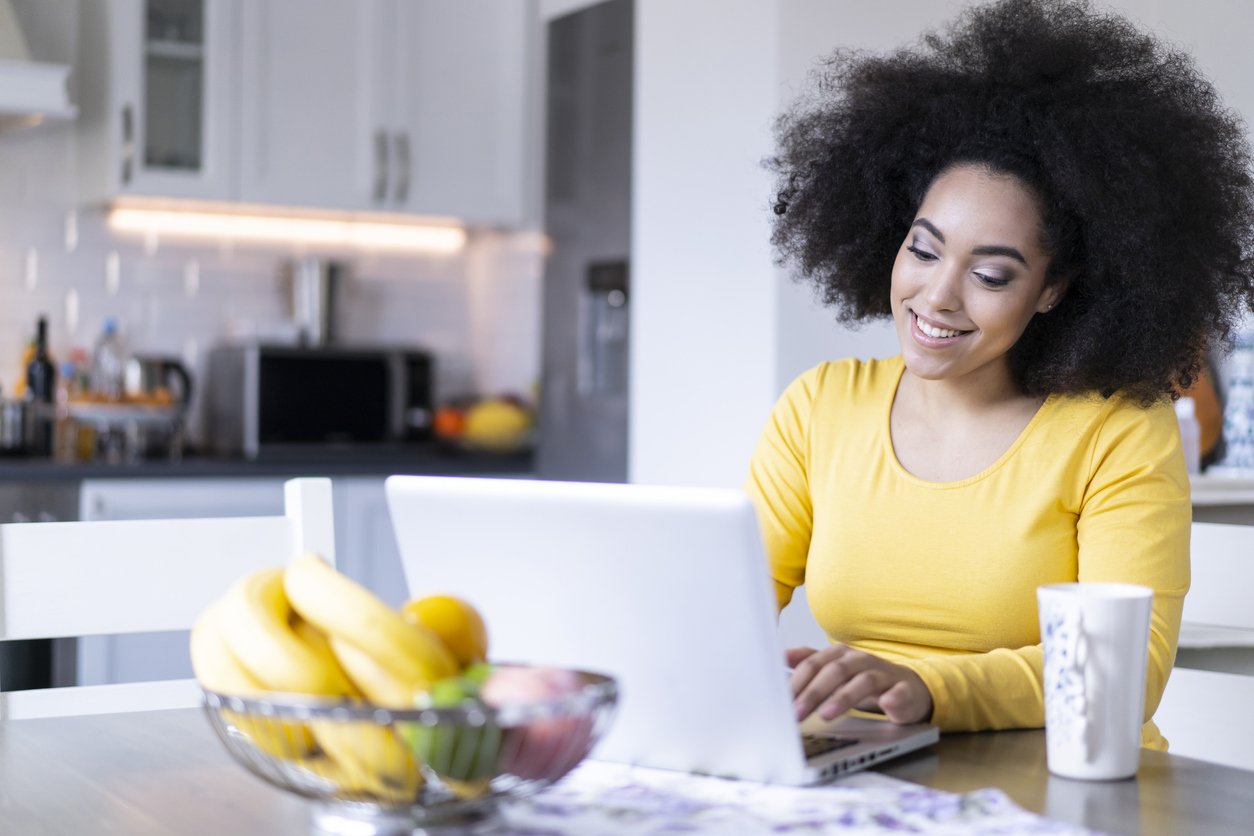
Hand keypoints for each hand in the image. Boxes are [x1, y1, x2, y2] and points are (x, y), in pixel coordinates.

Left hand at [787, 644, 932, 724]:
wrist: (908, 687)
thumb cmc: (866, 682)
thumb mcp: (835, 671)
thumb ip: (810, 663)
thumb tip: (782, 656)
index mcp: (841, 655)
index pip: (814, 664)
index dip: (797, 682)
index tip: (781, 700)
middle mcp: (861, 661)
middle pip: (835, 672)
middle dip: (813, 692)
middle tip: (797, 712)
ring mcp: (884, 674)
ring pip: (864, 681)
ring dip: (844, 697)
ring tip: (826, 715)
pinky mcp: (905, 690)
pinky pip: (900, 692)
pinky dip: (894, 698)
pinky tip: (886, 705)